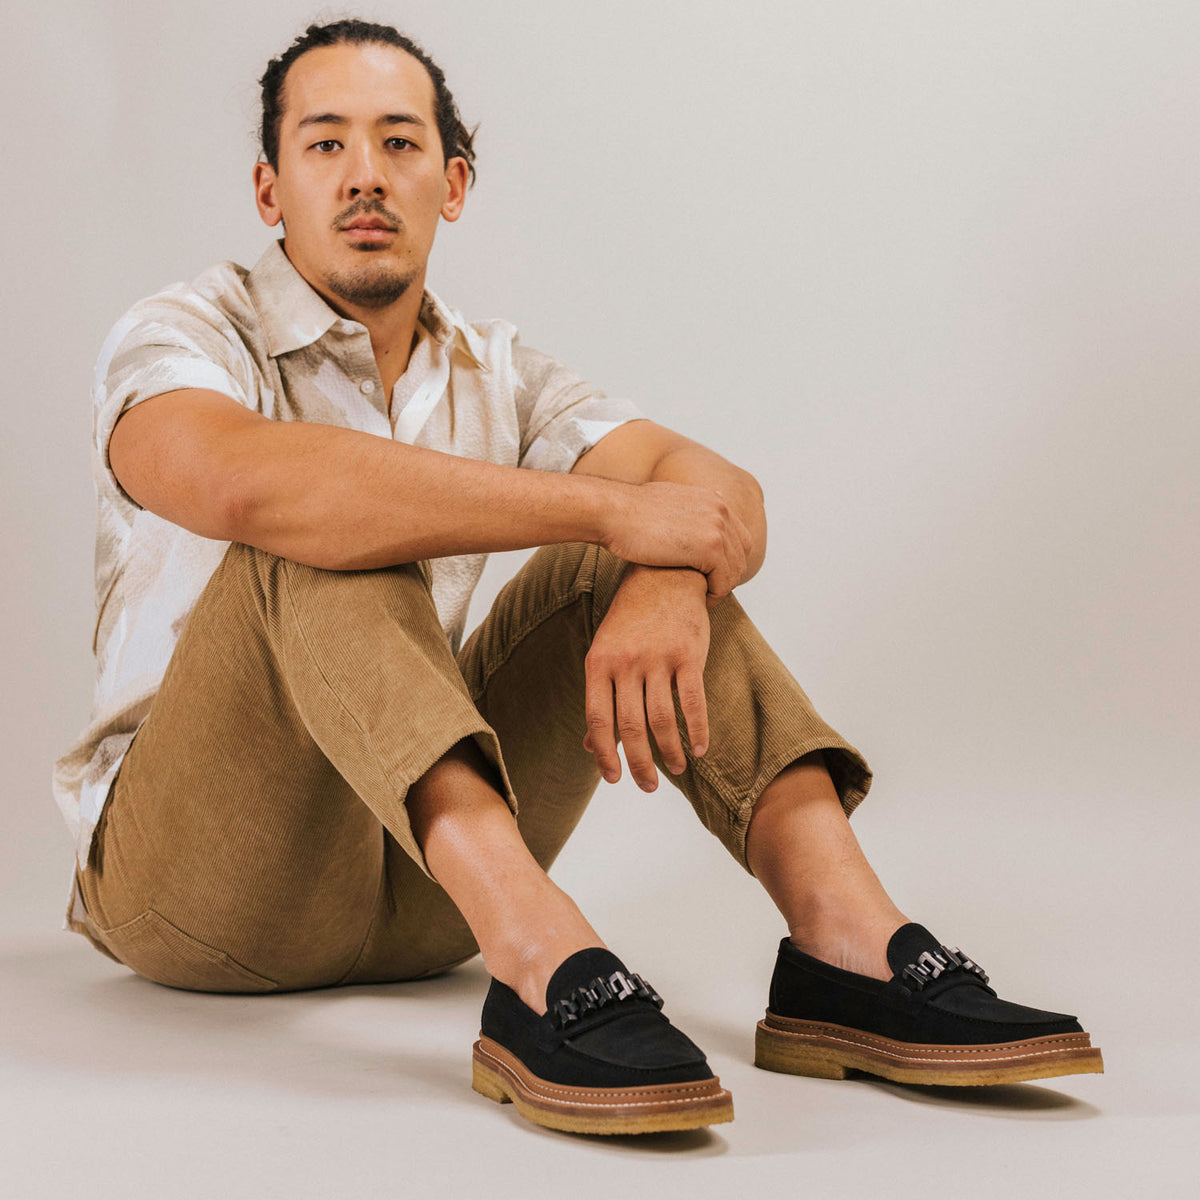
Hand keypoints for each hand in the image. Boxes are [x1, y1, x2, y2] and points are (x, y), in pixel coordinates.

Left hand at [583, 564, 710, 790]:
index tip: (614, 779)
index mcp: (599, 662)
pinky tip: (698, 748)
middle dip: (639, 764)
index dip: (605, 753)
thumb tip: (591, 747)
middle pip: (631, 726)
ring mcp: (659, 657)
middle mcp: (626, 662)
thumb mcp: (605, 654)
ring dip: (669, 751)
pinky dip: (698, 730)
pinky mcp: (689, 654)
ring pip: (663, 719)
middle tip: (647, 786)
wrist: (664, 575)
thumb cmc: (630, 622)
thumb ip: (600, 699)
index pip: (598, 719)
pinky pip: (693, 702)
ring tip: (675, 768)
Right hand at [602, 481, 752, 599]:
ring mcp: (717, 528)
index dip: (730, 559)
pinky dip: (715, 595)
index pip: (739, 537)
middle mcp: (721, 510)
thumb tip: (693, 505)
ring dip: (721, 588)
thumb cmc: (628, 511)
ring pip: (735, 570)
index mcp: (713, 499)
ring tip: (703, 598)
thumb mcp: (666, 499)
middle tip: (710, 590)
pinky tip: (700, 599)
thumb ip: (687, 505)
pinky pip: (724, 581)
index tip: (712, 575)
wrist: (613, 512)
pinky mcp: (709, 548)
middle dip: (728, 575)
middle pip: (742, 554)